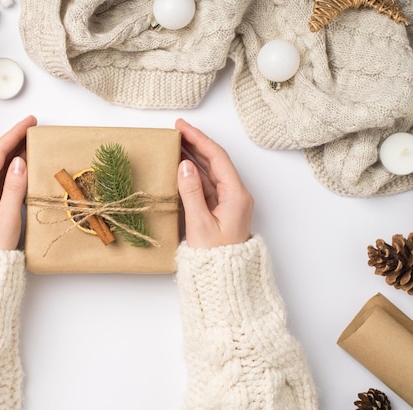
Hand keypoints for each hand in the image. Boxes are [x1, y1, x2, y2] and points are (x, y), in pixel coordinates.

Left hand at [0, 115, 36, 249]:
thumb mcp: (6, 219)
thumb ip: (13, 188)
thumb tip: (19, 161)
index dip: (13, 135)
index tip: (29, 123)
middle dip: (12, 138)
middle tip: (32, 127)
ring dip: (10, 150)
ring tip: (29, 141)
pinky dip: (9, 165)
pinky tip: (20, 163)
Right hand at [176, 118, 252, 248]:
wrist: (224, 278)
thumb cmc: (214, 257)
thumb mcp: (199, 224)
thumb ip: (191, 192)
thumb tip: (184, 165)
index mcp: (236, 195)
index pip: (217, 158)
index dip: (199, 139)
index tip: (182, 127)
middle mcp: (236, 195)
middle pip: (215, 161)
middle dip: (196, 144)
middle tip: (176, 130)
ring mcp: (229, 201)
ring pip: (210, 171)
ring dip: (194, 157)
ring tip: (176, 143)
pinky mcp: (220, 208)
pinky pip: (207, 184)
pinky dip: (193, 173)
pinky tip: (181, 166)